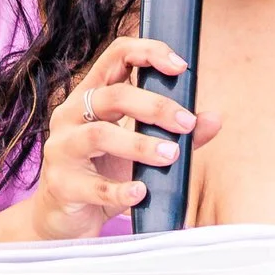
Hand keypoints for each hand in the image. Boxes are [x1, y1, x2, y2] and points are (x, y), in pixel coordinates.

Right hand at [27, 36, 219, 243]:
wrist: (67, 221)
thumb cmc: (104, 176)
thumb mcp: (140, 151)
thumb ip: (173, 133)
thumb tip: (213, 119)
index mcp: (91, 96)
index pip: (116, 55)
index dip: (148, 53)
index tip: (180, 66)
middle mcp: (71, 115)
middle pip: (113, 96)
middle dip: (155, 106)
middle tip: (185, 124)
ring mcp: (61, 148)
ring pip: (100, 135)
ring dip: (140, 145)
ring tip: (171, 157)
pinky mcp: (61, 184)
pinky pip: (94, 185)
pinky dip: (120, 189)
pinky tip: (141, 192)